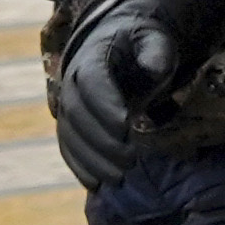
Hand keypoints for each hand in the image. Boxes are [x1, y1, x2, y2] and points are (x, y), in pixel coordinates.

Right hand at [54, 0, 188, 180]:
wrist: (117, 46)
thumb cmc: (141, 45)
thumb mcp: (154, 39)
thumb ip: (156, 52)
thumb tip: (155, 69)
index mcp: (92, 56)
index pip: (92, 81)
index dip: (105, 104)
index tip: (126, 126)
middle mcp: (72, 80)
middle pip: (78, 113)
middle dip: (101, 141)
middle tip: (129, 161)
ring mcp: (68, 104)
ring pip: (70, 135)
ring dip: (91, 160)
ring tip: (118, 178)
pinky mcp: (70, 124)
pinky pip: (68, 147)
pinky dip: (80, 167)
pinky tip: (97, 185)